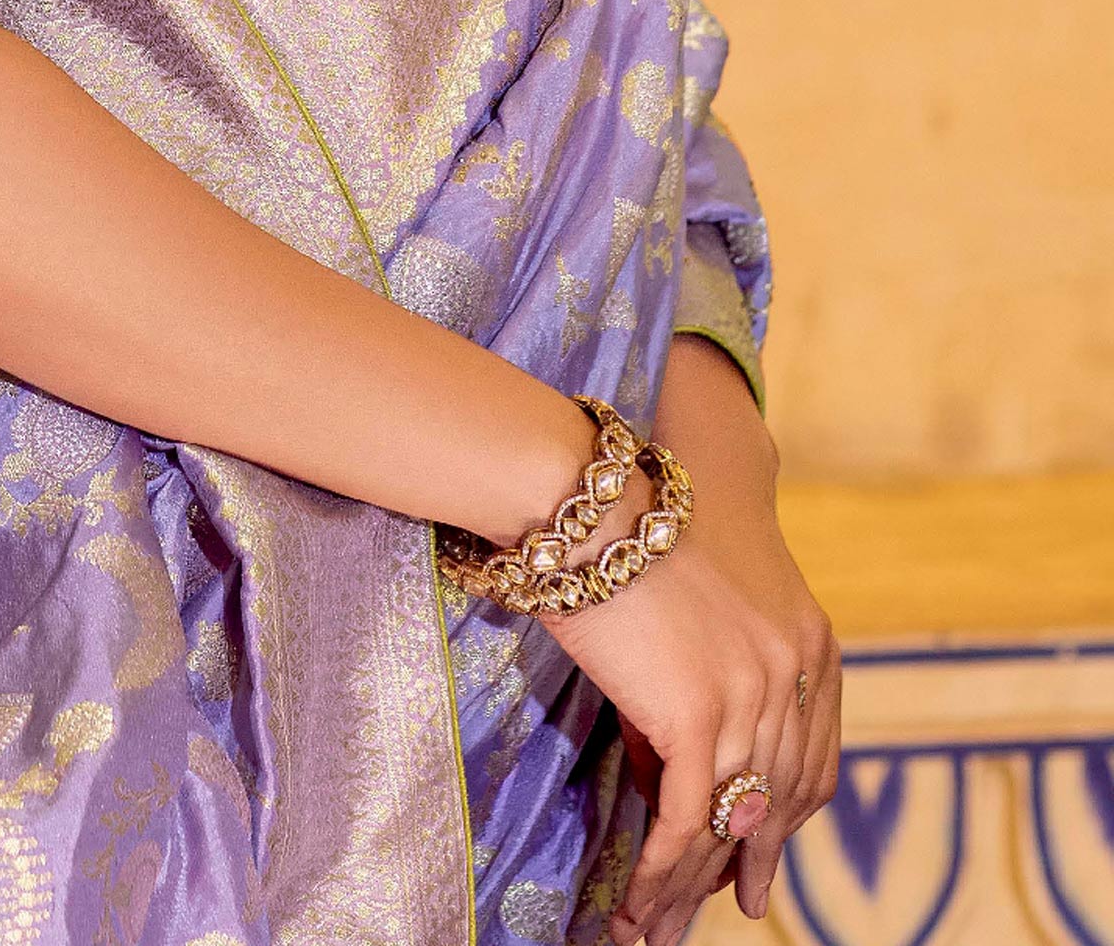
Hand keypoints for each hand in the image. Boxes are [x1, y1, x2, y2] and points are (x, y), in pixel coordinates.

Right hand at [540, 344, 839, 943]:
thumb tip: (674, 783)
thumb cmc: (627, 540)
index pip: (812, 762)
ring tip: (656, 923)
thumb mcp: (698, 614)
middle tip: (723, 911)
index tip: (755, 869)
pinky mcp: (699, 713)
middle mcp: (794, 670)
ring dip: (691, 883)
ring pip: (730, 817)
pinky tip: (637, 899)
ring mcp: (752, 692)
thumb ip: (708, 692)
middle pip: (778, 799)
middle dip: (746, 866)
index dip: (783, 825)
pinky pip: (686, 816)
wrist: (590, 498)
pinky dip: (662, 868)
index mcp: (811, 642)